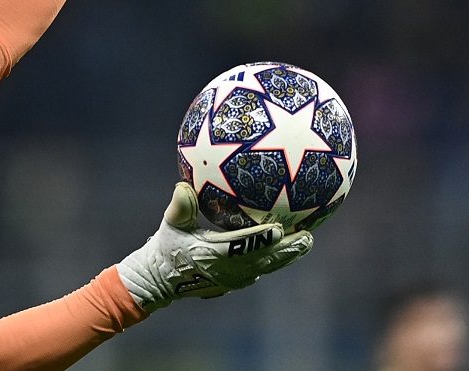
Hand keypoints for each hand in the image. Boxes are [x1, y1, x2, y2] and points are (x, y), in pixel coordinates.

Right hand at [116, 182, 313, 311]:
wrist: (160, 279)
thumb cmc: (166, 248)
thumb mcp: (170, 224)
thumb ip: (180, 207)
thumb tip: (184, 186)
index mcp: (212, 255)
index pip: (241, 246)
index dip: (261, 239)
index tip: (279, 229)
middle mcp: (227, 270)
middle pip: (263, 259)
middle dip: (287, 249)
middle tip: (307, 237)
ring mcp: (233, 279)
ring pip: (266, 266)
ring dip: (286, 255)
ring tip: (306, 242)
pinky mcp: (235, 282)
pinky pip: (261, 268)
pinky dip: (275, 258)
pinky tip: (286, 248)